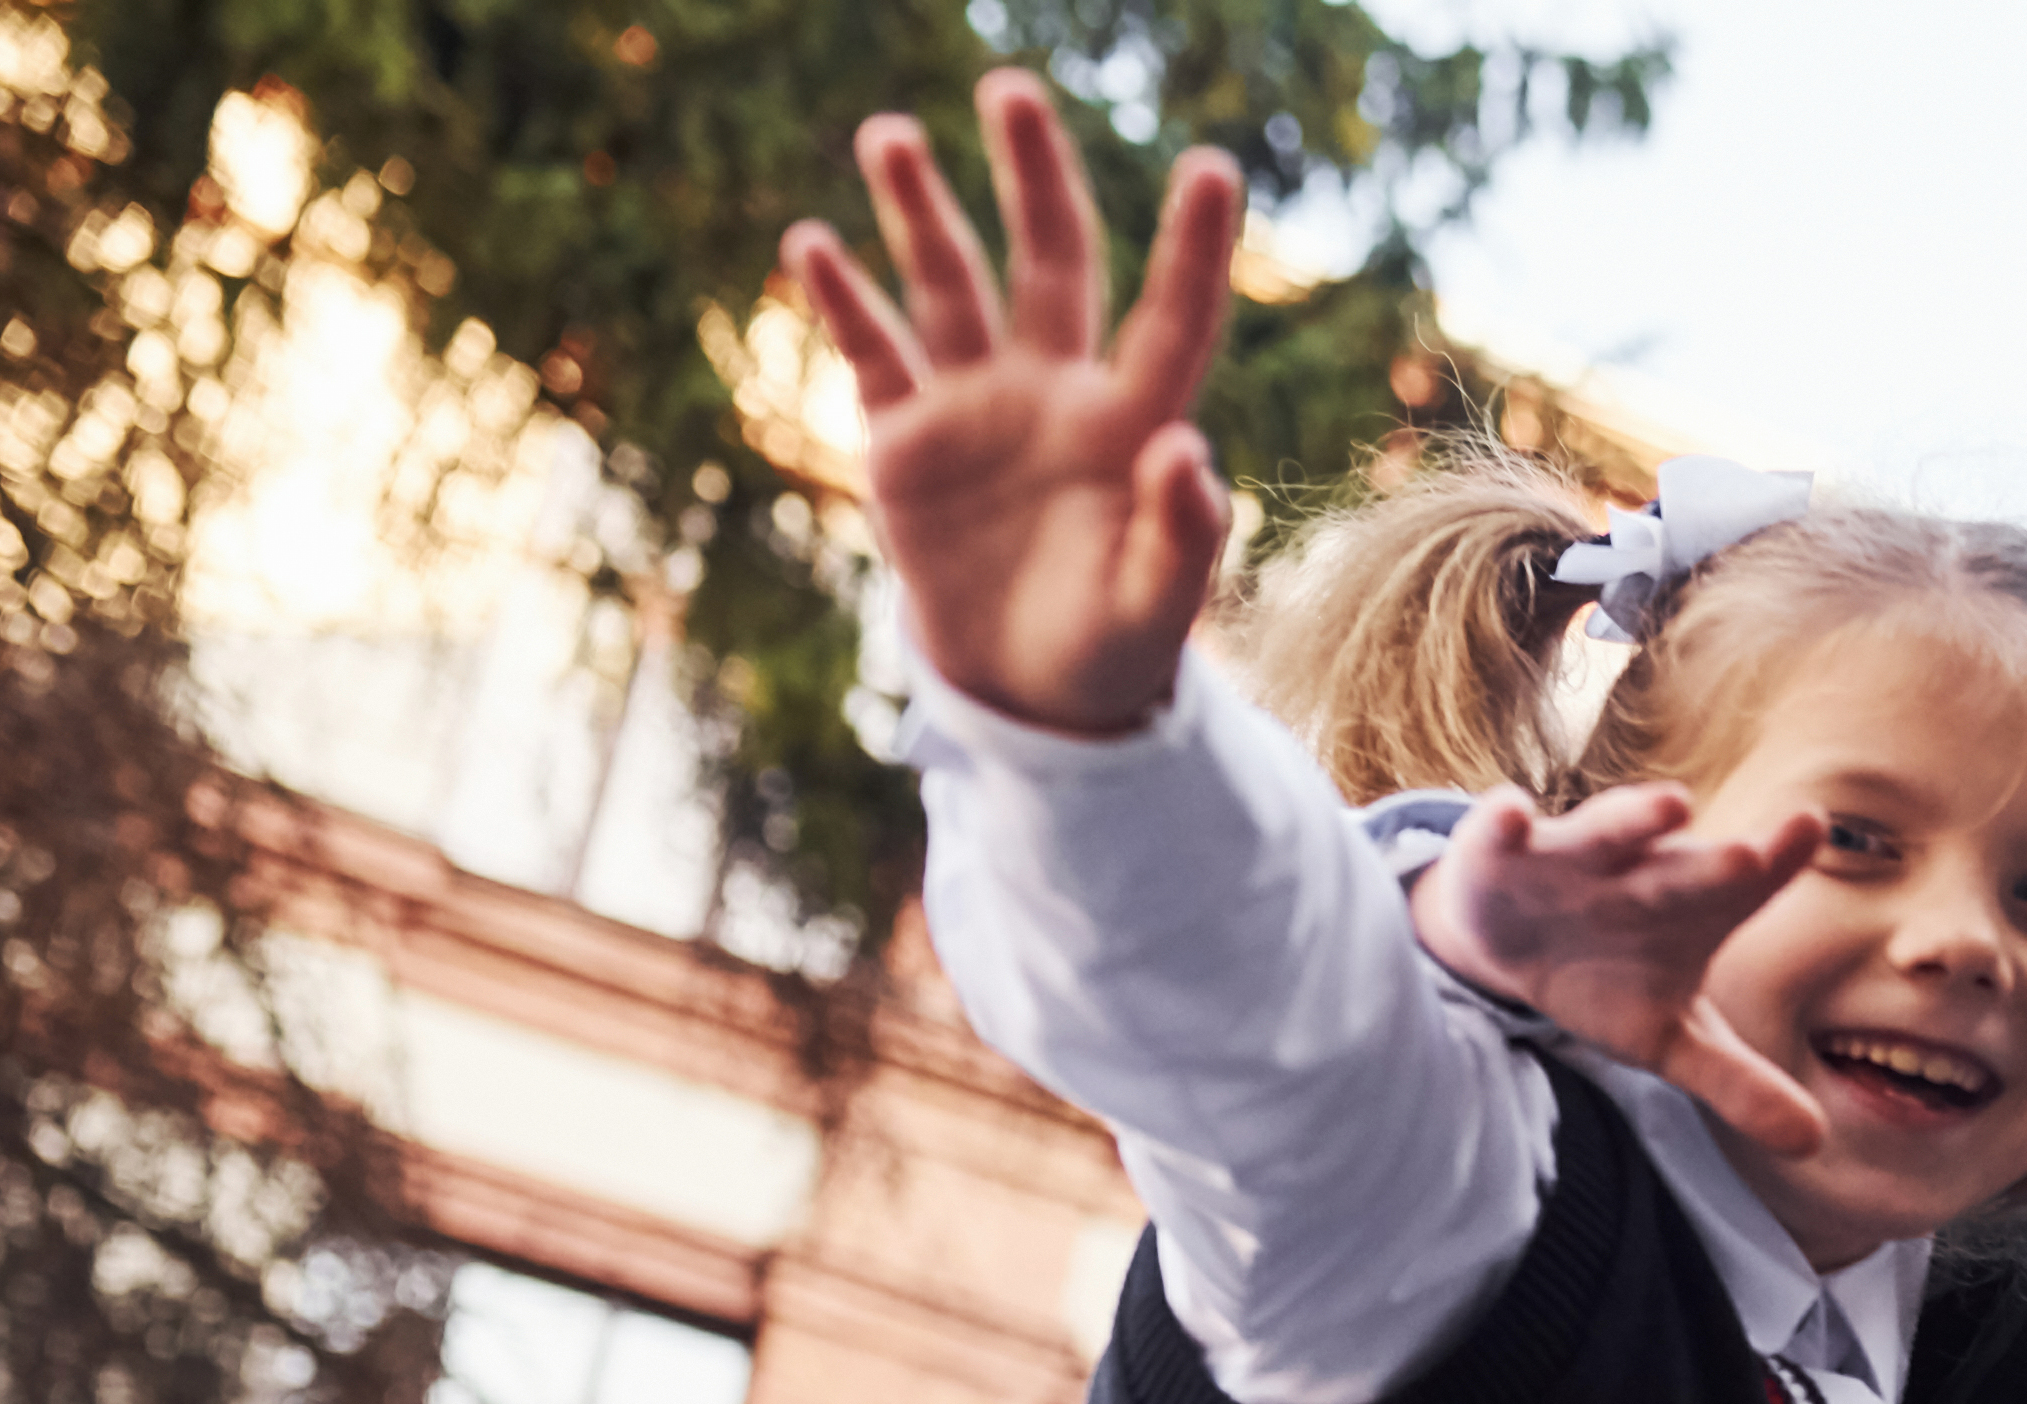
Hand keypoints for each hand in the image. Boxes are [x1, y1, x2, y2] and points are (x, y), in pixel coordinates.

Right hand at [785, 76, 1243, 739]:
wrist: (1025, 690)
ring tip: (892, 134)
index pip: (1172, 321)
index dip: (1192, 250)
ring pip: (951, 282)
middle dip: (1032, 176)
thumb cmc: (1109, 652)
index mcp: (1130, 426)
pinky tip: (814, 243)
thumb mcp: (1151, 612)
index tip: (1212, 167)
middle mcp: (1054, 392)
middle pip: (1051, 261)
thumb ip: (1178, 538)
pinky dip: (844, 299)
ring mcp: (975, 405)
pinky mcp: (905, 438)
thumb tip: (1188, 450)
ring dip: (921, 209)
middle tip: (1010, 88)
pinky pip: (873, 352)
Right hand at [1411, 788, 1830, 1151]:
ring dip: (1632, 821)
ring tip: (1670, 805)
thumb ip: (1739, 1082)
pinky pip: (1501, 832)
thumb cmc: (1606, 979)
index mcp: (1690, 908)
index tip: (1811, 827)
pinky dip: (1504, 820)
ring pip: (1605, 832)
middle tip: (1752, 857)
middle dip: (1715, 863)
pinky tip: (1513, 813)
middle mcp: (1640, 873)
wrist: (1511, 947)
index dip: (1779, 857)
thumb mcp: (1670, 1040)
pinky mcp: (1501, 853)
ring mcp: (1572, 857)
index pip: (1745, 883)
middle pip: (1684, 869)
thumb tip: (1813, 1142)